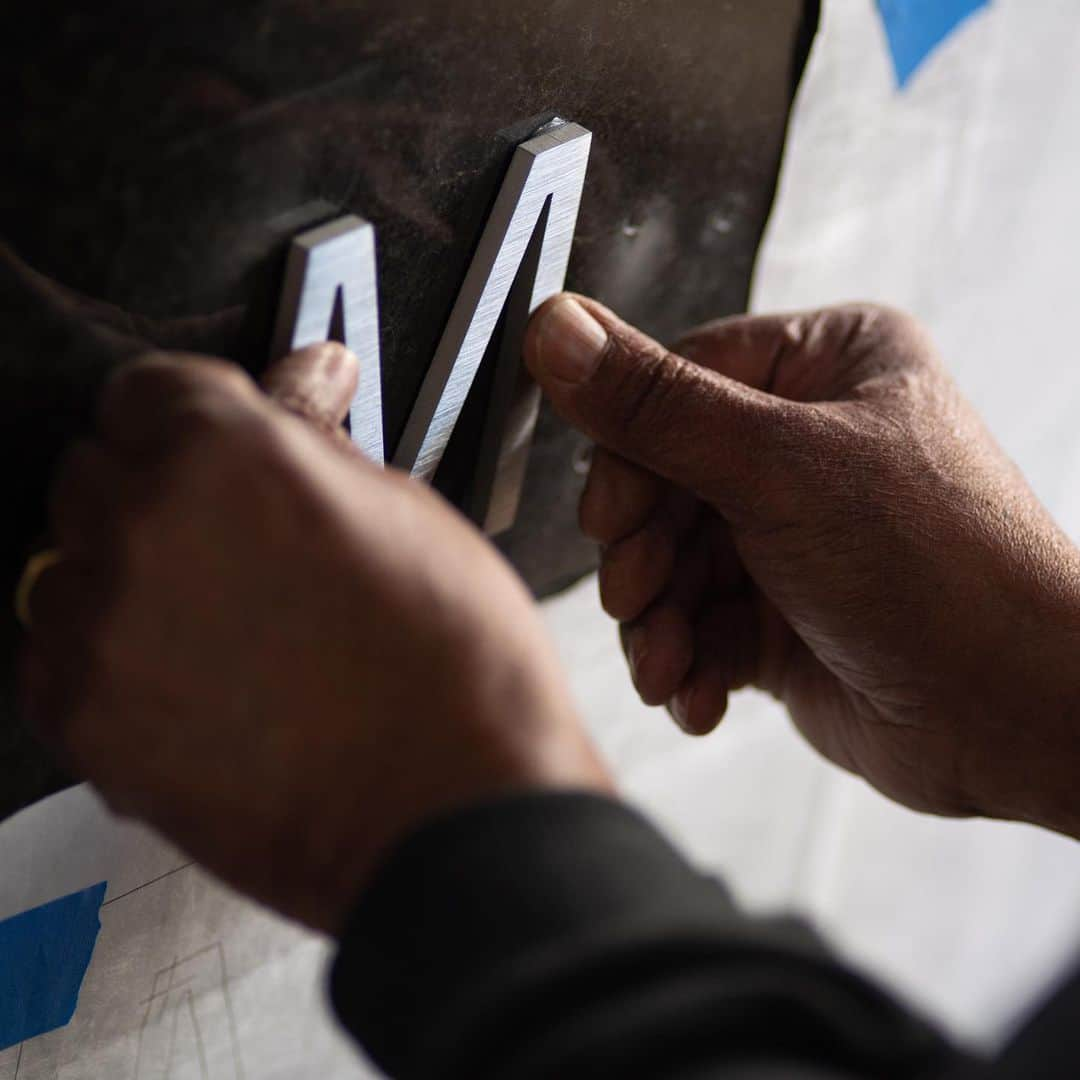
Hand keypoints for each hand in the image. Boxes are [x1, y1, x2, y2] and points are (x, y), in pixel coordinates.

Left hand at [22, 343, 608, 932]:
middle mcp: (148, 527)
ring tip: (224, 626)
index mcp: (231, 453)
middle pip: (93, 472)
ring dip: (127, 580)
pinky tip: (196, 681)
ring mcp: (106, 629)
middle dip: (155, 493)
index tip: (210, 443)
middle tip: (232, 542)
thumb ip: (320, 441)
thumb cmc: (454, 668)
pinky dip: (109, 661)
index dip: (188, 417)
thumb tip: (308, 383)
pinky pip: (57, 659)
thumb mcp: (404, 513)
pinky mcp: (88, 723)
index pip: (146, 388)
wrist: (452, 806)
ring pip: (67, 567)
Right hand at [525, 295, 1079, 836]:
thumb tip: (556, 330)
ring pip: (672, 562)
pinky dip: (687, 661)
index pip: (679, 382)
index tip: (607, 515)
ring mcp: (794, 531)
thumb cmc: (943, 569)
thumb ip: (654, 405)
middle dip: (642, 556)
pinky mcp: (783, 611)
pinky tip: (699, 693)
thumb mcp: (780, 467)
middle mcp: (808, 443)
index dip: (629, 451)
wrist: (1015, 714)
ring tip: (669, 664)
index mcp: (827, 367)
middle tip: (636, 596)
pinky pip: (699, 623)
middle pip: (664, 480)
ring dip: (657, 622)